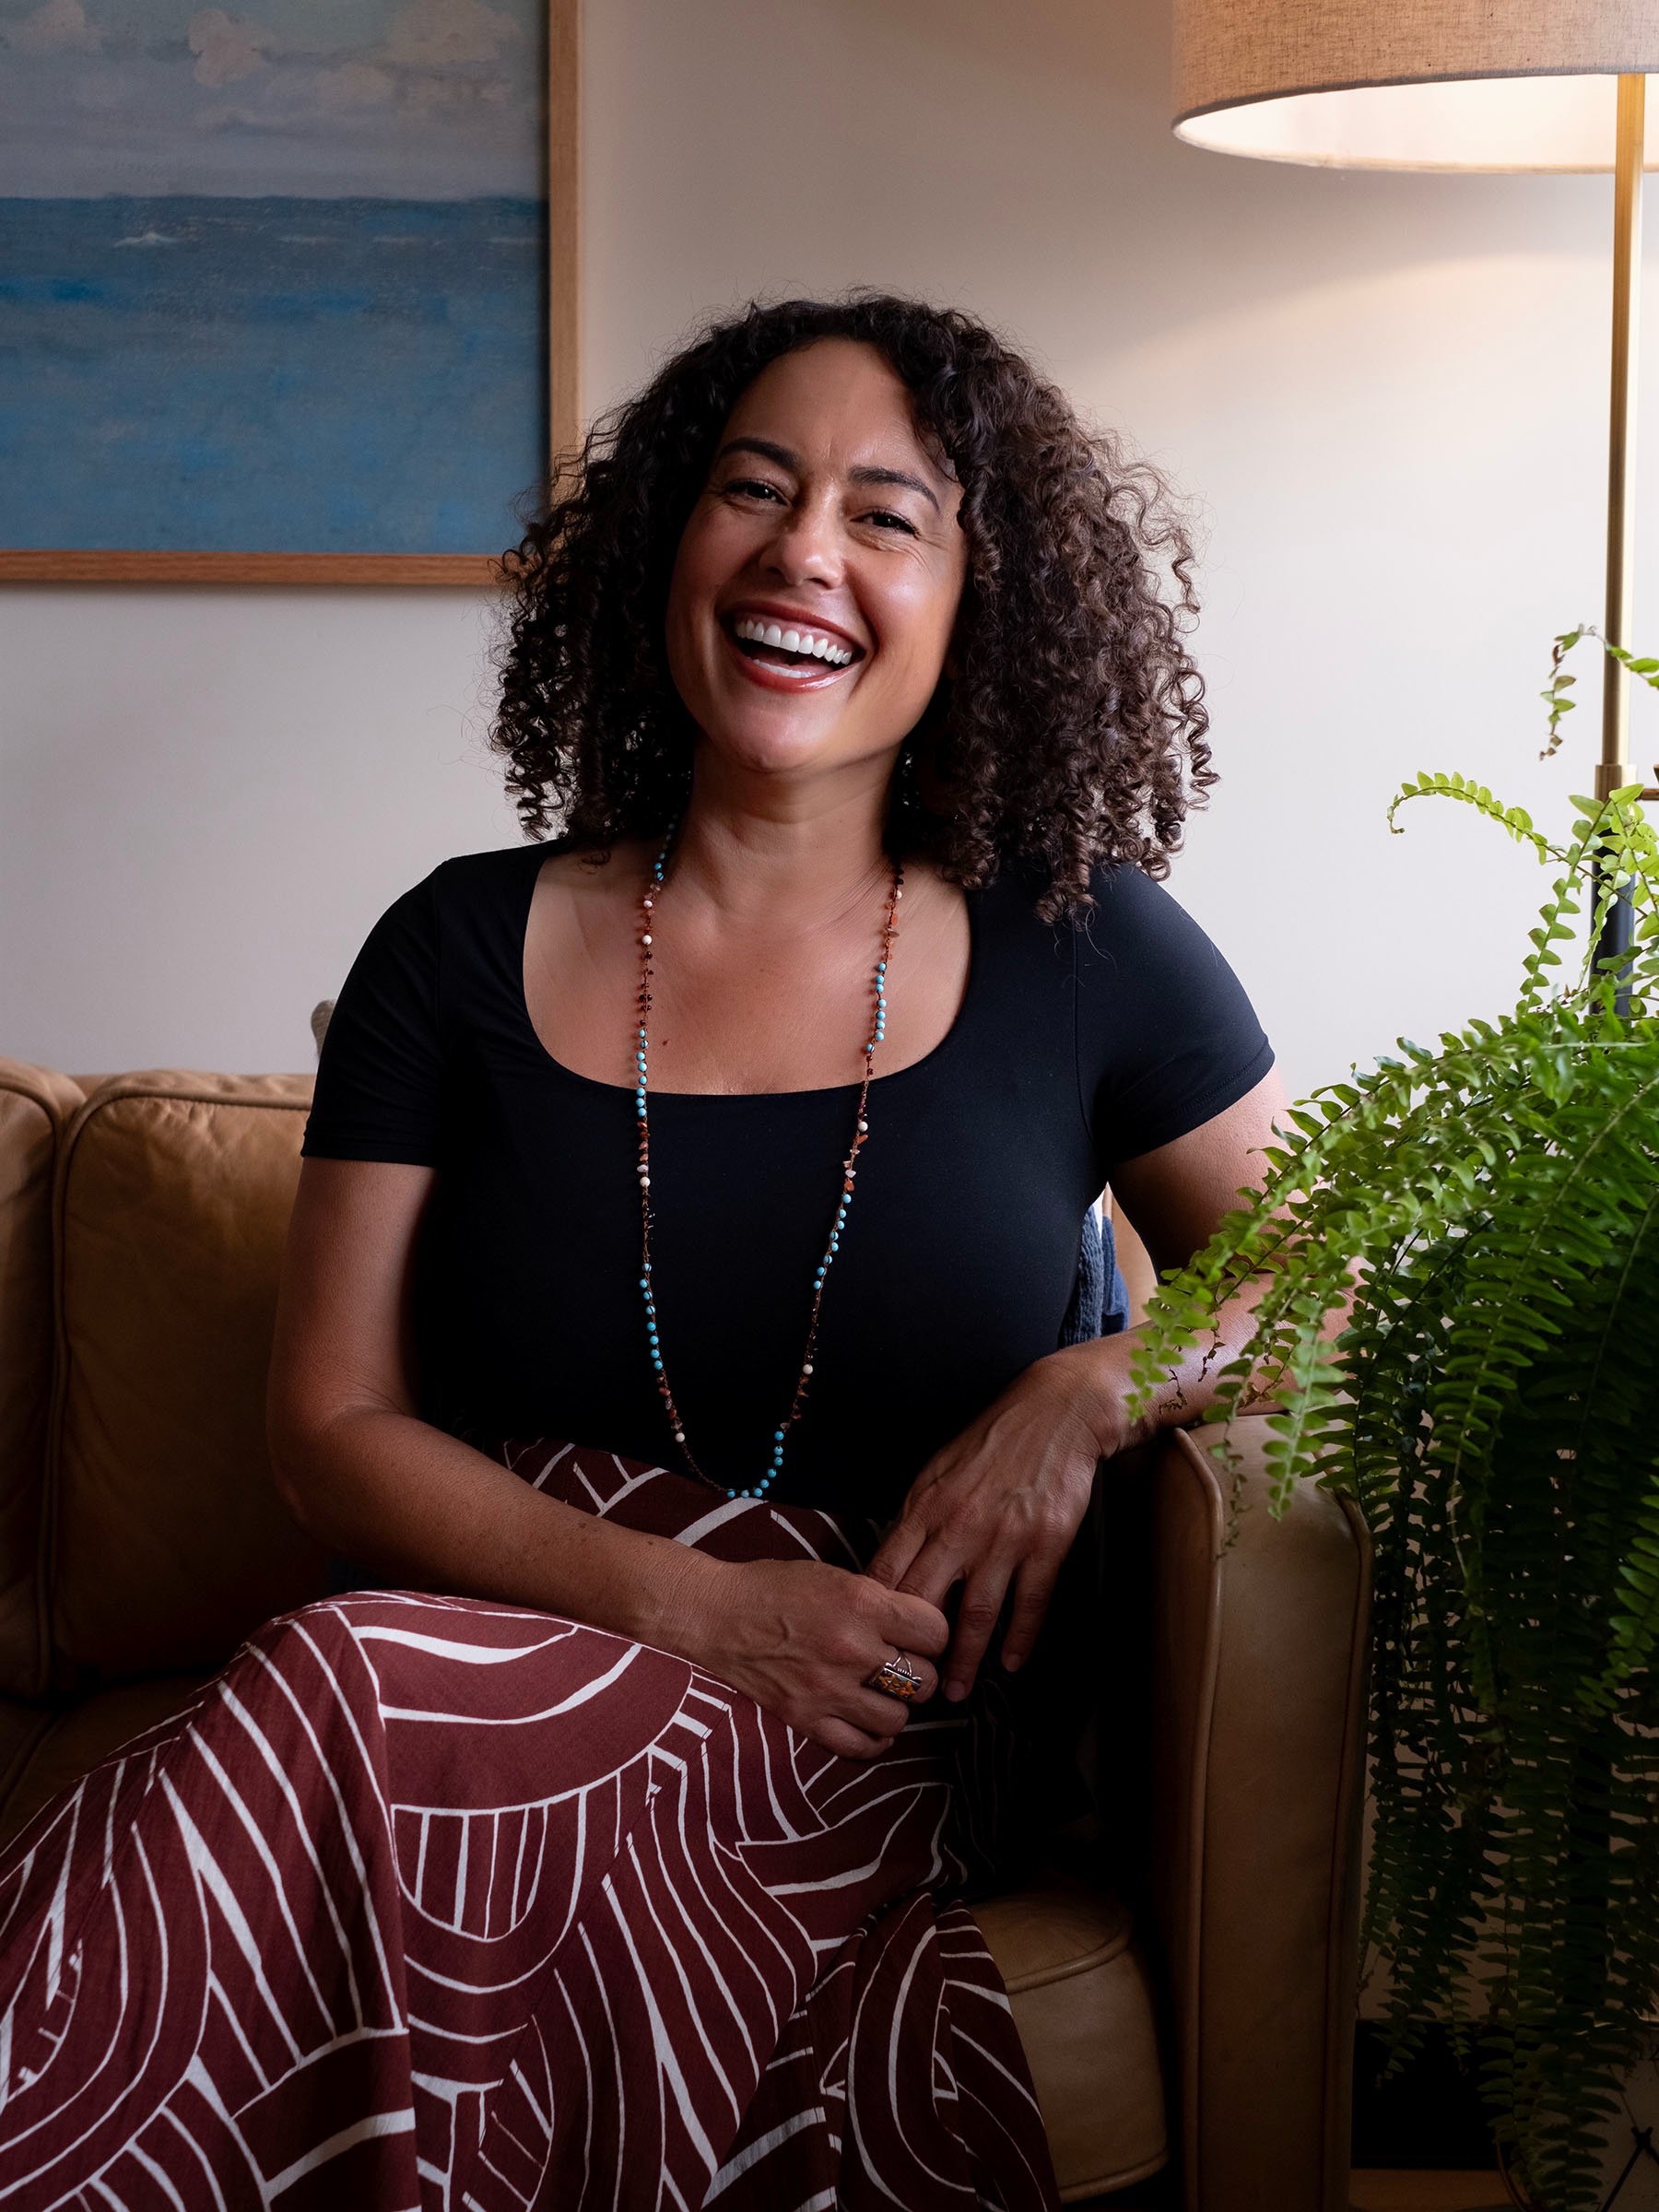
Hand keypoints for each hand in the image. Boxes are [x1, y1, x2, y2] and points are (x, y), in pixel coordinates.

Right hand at [685, 1557, 949, 1759]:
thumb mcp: (836, 1576)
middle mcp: (851, 1648)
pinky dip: (873, 1739)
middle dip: (920, 1671)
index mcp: (862, 1603)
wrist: (717, 1613)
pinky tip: (868, 1721)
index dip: (934, 1634)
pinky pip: (861, 1746)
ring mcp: (828, 1689)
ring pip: (899, 1717)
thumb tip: (919, 1628)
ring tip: (882, 1692)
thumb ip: (880, 1601)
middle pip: (923, 1679)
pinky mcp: (805, 1719)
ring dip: (897, 1706)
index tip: (922, 1636)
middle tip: (903, 1665)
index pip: (936, 1632)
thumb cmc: (776, 1588)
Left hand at [866, 1348, 1125, 1702]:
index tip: (864, 1643)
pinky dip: (1020, 1638)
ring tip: (956, 1692)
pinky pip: (1029, 1603)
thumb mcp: (938, 1470)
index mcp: (927, 1507)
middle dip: (911, 1650)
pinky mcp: (1046, 1546)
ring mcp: (1004, 1540)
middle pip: (925, 1602)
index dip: (874, 1612)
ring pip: (976, 1615)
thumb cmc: (992, 1441)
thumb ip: (916, 1516)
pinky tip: (1011, 1663)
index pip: (888, 1570)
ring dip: (965, 1660)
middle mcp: (960, 1528)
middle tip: (905, 1685)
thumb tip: (893, 1559)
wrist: (1054, 1414)